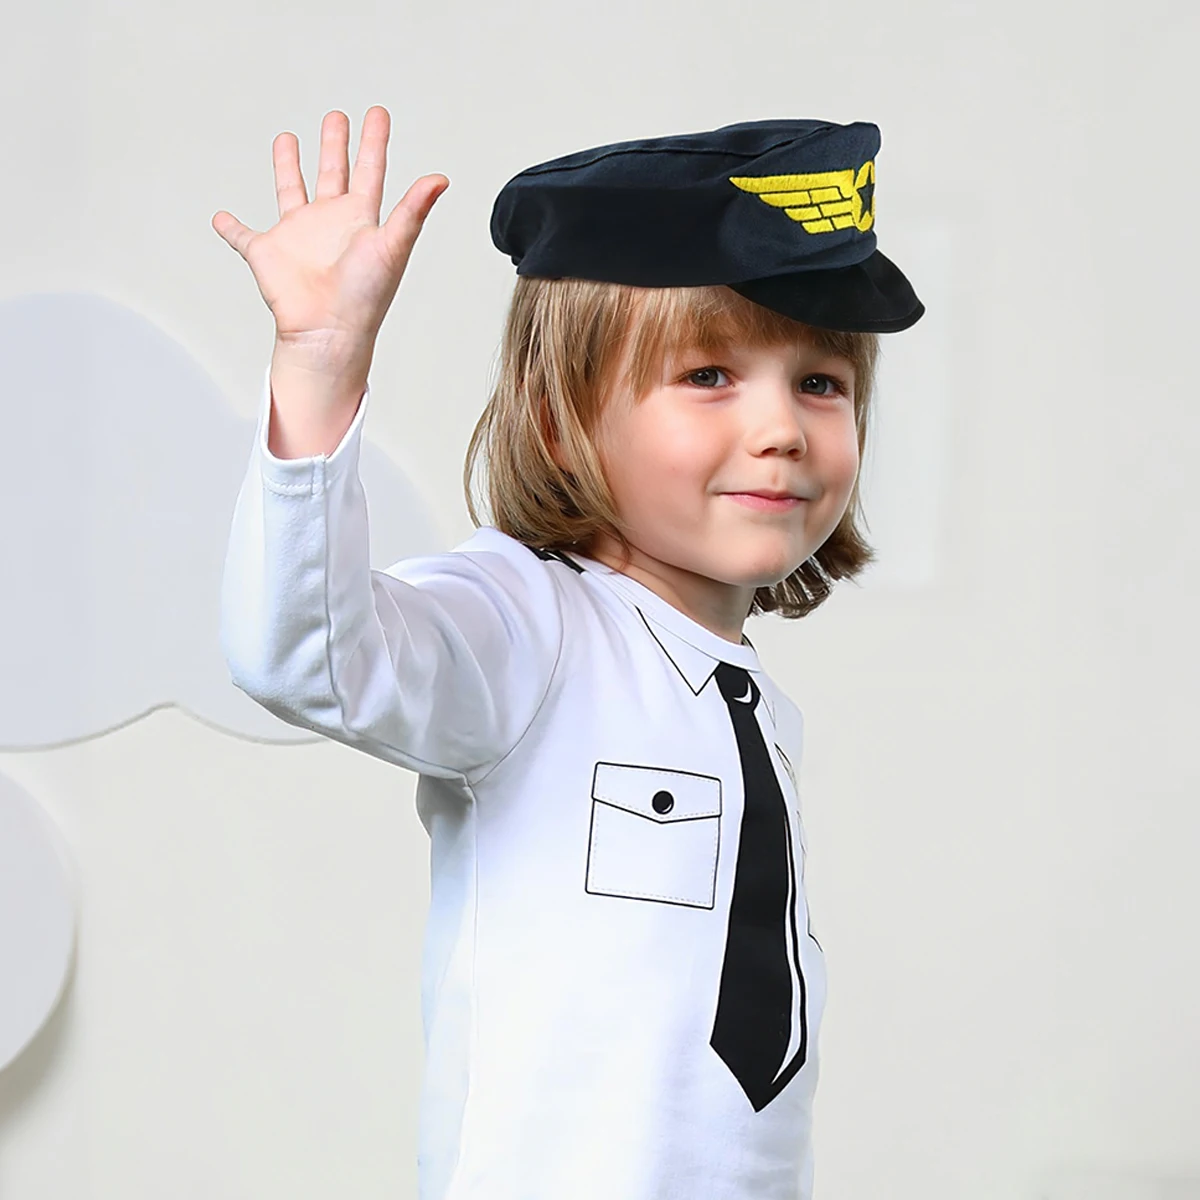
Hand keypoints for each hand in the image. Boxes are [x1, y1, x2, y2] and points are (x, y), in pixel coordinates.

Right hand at [212, 106, 448, 370]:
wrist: (329, 332)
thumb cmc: (365, 297)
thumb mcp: (393, 246)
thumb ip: (413, 210)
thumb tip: (441, 179)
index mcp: (360, 219)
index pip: (370, 169)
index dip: (374, 141)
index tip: (377, 114)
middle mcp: (329, 223)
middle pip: (332, 172)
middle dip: (335, 144)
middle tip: (336, 117)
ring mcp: (298, 237)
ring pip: (290, 190)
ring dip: (287, 166)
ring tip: (286, 140)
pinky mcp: (267, 253)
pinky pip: (242, 236)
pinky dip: (230, 228)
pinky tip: (221, 217)